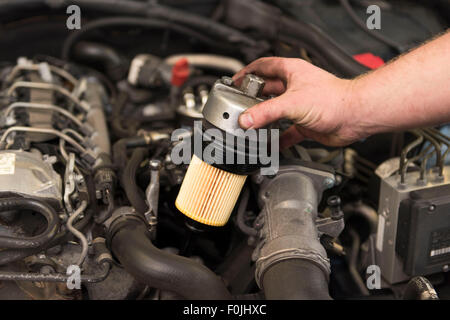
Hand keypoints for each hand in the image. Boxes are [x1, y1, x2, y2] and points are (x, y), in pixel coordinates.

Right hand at [233, 57, 364, 148]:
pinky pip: (286, 131)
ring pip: (275, 111)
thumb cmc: (334, 100)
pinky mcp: (305, 123)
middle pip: (267, 91)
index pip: (263, 67)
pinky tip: (270, 144)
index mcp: (291, 72)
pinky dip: (278, 138)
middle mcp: (295, 87)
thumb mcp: (292, 103)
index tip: (234, 81)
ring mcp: (300, 105)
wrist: (355, 117)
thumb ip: (266, 112)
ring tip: (249, 126)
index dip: (247, 72)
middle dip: (252, 99)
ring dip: (264, 119)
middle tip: (238, 107)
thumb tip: (245, 119)